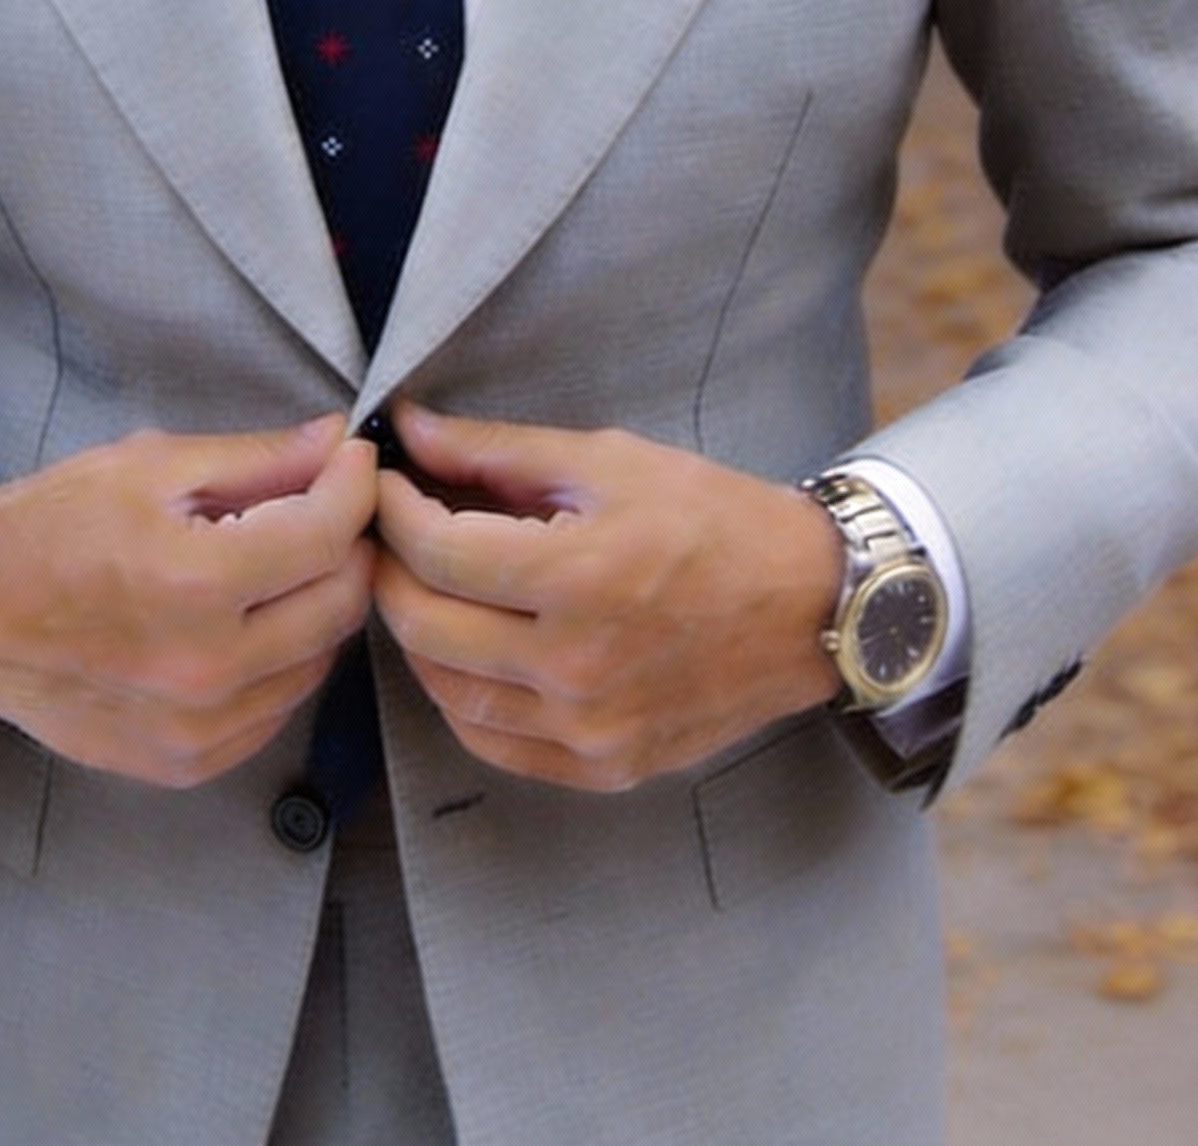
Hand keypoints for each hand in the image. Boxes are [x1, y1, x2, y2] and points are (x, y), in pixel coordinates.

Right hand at [0, 416, 376, 786]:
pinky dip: (282, 661)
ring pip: (318, 660)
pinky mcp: (187, 763)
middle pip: (340, 603)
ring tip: (280, 563)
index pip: (328, 534)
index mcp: (195, 583)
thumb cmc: (53, 526)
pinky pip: (276, 708)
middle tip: (324, 507)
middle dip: (347, 544)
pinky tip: (248, 621)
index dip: (354, 486)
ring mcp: (198, 729)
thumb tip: (337, 441)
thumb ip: (258, 458)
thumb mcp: (152, 465)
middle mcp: (206, 669)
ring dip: (317, 604)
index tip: (350, 461)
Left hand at [373, 404, 843, 791]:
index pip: (437, 551)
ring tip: (424, 587)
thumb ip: (497, 451)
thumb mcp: (609, 460)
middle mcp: (578, 666)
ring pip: (447, 692)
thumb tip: (409, 430)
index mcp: (579, 576)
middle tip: (389, 533)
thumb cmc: (715, 519)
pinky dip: (460, 697)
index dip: (391, 510)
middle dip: (389, 570)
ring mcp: (590, 729)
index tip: (384, 482)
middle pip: (425, 625)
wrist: (813, 605)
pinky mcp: (605, 767)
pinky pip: (494, 742)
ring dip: (417, 636)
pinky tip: (466, 652)